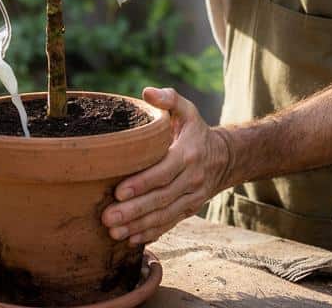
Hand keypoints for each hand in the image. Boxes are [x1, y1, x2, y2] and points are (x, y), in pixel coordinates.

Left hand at [102, 87, 231, 245]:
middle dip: (134, 210)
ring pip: (164, 215)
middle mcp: (192, 178)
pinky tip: (131, 239)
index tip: (118, 192)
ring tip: (113, 232)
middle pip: (161, 198)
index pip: (164, 171)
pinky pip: (170, 224)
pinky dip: (151, 233)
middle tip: (108, 217)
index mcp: (188, 153)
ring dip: (138, 225)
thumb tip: (147, 92)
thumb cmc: (195, 131)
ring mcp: (192, 197)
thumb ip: (169, 99)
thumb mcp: (187, 111)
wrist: (224, 157)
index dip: (142, 183)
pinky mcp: (189, 209)